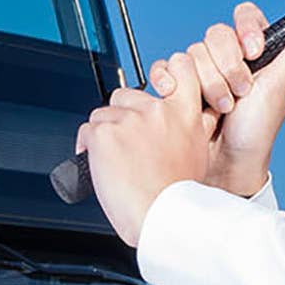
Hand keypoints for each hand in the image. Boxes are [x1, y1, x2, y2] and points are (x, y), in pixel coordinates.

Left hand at [70, 56, 218, 247]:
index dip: (168, 69)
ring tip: (115, 162)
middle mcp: (157, 112)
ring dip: (104, 135)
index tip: (164, 80)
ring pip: (103, 115)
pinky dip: (87, 148)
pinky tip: (99, 166)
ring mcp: (129, 120)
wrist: (161, 216)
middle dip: (121, 115)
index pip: (181, 68)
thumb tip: (180, 125)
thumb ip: (187, 131)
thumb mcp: (197, 155)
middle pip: (126, 94)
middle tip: (127, 145)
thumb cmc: (177, 196)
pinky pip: (87, 133)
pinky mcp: (104, 134)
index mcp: (184, 115)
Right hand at [172, 1, 284, 198]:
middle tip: (241, 93)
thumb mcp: (282, 85)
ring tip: (222, 109)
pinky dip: (172, 82)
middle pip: (215, 34)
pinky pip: (165, 68)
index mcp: (254, 52)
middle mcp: (227, 58)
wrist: (228, 164)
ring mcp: (202, 72)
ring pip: (191, 53)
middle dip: (228, 68)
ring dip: (208, 85)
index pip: (245, 16)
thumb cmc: (258, 130)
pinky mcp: (178, 86)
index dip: (245, 30)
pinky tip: (188, 101)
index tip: (253, 52)